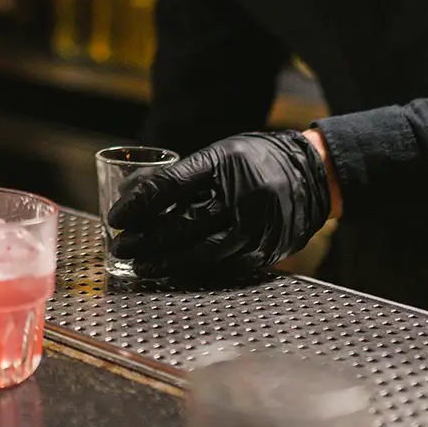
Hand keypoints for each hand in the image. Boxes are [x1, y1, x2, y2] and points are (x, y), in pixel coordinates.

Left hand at [107, 130, 331, 278]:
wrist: (312, 174)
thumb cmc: (254, 161)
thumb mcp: (219, 154)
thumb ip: (180, 175)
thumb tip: (130, 195)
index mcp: (224, 162)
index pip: (171, 184)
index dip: (139, 203)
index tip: (115, 217)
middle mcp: (241, 194)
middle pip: (183, 223)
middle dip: (146, 239)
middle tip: (121, 246)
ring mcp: (256, 225)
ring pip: (202, 252)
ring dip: (165, 262)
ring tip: (139, 265)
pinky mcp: (266, 250)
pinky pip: (224, 267)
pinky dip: (195, 270)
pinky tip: (173, 272)